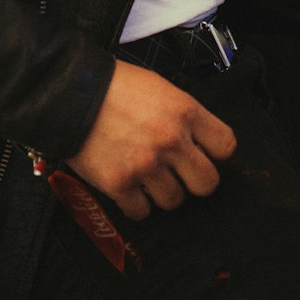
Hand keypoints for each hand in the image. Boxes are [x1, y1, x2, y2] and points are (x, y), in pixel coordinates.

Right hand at [67, 58, 236, 220]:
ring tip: (149, 176)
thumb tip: (199, 140)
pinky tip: (131, 186)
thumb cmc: (117, 87)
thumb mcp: (162, 88)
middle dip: (195, 180)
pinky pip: (142, 212)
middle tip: (182, 173)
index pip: (225, 146)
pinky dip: (137, 204)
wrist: (74, 95)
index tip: (206, 154)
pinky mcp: (120, 185)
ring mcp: (146, 166)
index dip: (216, 153)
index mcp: (185, 112)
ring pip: (174, 201)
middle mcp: (170, 141)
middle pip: (207, 183)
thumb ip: (184, 116)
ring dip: (163, 192)